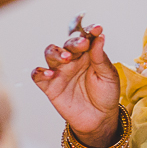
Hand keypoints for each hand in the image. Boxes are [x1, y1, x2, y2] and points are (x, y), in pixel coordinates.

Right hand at [31, 23, 120, 146]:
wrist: (100, 119)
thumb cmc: (106, 95)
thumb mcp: (108, 76)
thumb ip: (101, 57)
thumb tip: (100, 36)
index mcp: (88, 54)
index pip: (86, 38)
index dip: (89, 31)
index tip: (97, 28)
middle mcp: (73, 60)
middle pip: (67, 44)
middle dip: (74, 42)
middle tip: (82, 44)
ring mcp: (60, 72)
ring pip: (50, 53)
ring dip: (57, 52)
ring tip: (67, 58)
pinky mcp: (50, 86)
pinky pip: (38, 75)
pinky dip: (40, 72)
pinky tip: (50, 74)